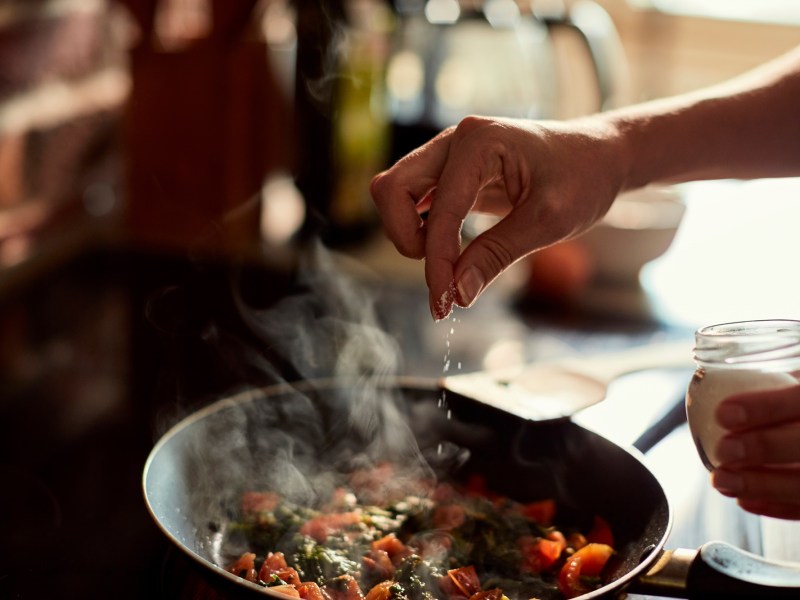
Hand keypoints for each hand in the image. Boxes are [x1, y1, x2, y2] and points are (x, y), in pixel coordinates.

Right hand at [370, 116, 624, 319]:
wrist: (598, 158)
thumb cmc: (582, 179)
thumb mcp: (549, 221)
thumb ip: (498, 254)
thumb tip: (457, 294)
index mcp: (479, 142)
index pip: (440, 211)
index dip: (437, 263)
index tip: (445, 305)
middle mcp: (454, 141)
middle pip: (392, 189)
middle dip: (404, 238)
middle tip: (441, 273)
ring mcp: (448, 155)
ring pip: (394, 194)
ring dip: (408, 234)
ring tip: (448, 262)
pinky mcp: (450, 174)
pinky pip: (412, 201)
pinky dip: (420, 230)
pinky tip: (447, 253)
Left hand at [713, 386, 799, 518]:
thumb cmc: (798, 399)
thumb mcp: (794, 381)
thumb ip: (771, 380)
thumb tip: (713, 380)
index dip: (766, 407)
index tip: (723, 413)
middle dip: (764, 447)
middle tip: (722, 450)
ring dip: (763, 486)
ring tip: (721, 481)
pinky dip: (778, 507)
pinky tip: (745, 500)